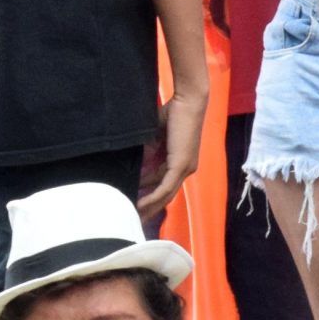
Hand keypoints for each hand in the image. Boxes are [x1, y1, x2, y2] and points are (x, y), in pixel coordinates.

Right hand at [136, 85, 206, 219]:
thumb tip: (137, 166)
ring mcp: (185, 168)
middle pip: (165, 195)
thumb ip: (149, 152)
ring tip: (132, 216)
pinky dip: (153, 197)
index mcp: (180, 162)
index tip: (131, 203)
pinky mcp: (181, 165)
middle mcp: (185, 169)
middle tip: (131, 218)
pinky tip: (140, 205)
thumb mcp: (155, 137)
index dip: (147, 196)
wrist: (187, 101)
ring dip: (149, 207)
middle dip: (148, 208)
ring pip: (165, 195)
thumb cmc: (172, 113)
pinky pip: (165, 187)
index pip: (162, 185)